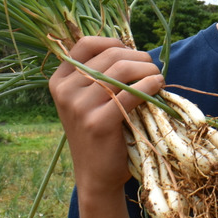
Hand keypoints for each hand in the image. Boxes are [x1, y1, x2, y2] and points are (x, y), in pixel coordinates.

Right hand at [48, 36, 163, 195]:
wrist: (96, 175)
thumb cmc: (100, 131)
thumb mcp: (89, 99)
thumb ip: (100, 74)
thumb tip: (132, 49)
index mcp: (59, 81)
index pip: (85, 43)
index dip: (113, 42)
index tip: (132, 52)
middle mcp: (65, 91)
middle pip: (110, 55)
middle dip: (138, 57)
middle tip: (153, 67)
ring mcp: (79, 107)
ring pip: (122, 69)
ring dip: (147, 69)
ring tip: (158, 77)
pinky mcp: (98, 122)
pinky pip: (131, 93)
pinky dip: (150, 85)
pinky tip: (158, 87)